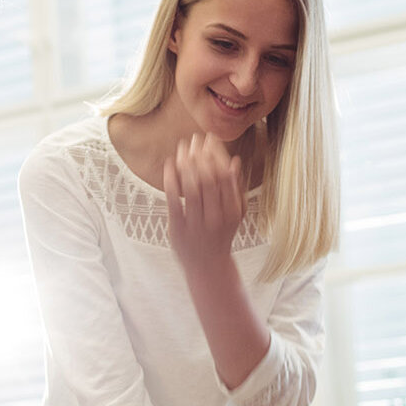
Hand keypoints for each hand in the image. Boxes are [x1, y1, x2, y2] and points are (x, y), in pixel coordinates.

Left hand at [163, 132, 244, 268]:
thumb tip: (235, 161)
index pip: (225, 175)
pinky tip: (169, 164)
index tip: (210, 138)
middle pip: (208, 178)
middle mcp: (215, 217)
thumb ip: (236, 188)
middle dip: (201, 154)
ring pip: (191, 187)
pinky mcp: (178, 228)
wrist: (208, 267)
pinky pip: (173, 200)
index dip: (217, 154)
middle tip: (194, 138)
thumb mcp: (235, 214)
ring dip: (186, 163)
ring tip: (182, 148)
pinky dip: (171, 180)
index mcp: (232, 211)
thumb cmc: (221, 236)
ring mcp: (196, 224)